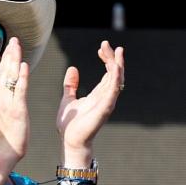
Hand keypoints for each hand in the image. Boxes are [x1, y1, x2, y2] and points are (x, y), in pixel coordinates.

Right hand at [0, 37, 29, 169]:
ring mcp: (7, 103)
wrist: (5, 150)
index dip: (5, 58)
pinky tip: (24, 66)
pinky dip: (22, 77)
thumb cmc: (4, 133)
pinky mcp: (17, 110)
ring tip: (17, 46)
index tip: (9, 45)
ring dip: (14, 60)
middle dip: (9, 54)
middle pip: (4, 71)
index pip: (0, 73)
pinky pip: (20, 90)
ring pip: (10, 77)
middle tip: (14, 40)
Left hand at [57, 41, 123, 158]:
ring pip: (118, 79)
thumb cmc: (69, 125)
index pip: (108, 73)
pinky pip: (114, 91)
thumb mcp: (67, 99)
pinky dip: (116, 78)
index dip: (107, 59)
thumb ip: (70, 85)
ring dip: (118, 64)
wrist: (69, 140)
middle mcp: (105, 97)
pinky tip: (115, 66)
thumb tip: (73, 69)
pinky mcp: (105, 108)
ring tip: (117, 50)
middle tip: (106, 44)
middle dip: (112, 57)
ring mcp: (107, 102)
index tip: (101, 48)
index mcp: (98, 94)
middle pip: (115, 73)